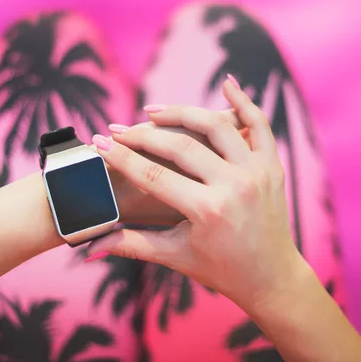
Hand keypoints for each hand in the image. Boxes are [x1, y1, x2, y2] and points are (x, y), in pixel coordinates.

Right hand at [86, 78, 304, 312]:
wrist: (271, 277)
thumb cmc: (220, 269)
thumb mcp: (174, 256)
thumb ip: (131, 244)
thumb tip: (88, 249)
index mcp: (207, 211)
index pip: (153, 175)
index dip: (122, 158)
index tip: (99, 142)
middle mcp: (235, 186)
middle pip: (180, 146)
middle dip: (143, 135)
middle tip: (118, 129)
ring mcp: (257, 173)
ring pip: (216, 126)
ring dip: (182, 113)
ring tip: (153, 112)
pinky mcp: (272, 166)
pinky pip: (260, 125)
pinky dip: (245, 102)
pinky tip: (227, 84)